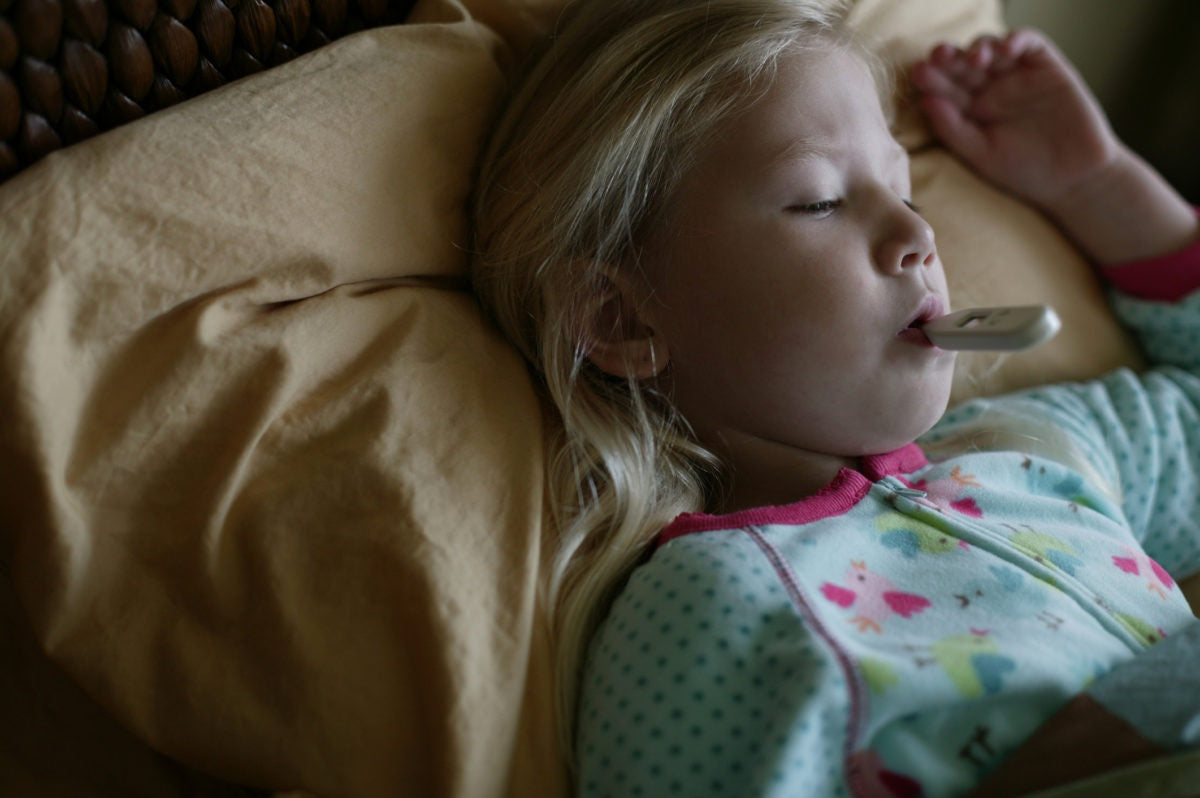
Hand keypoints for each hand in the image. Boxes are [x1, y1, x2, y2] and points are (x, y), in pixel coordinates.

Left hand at [912, 30, 1197, 263]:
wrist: (1073, 178)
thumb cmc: (1022, 170)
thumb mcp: (980, 154)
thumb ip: (952, 129)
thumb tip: (924, 101)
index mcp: (967, 109)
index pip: (944, 87)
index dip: (932, 78)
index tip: (919, 74)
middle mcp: (988, 88)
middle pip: (962, 64)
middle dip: (949, 58)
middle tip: (939, 57)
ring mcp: (1016, 75)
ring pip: (992, 49)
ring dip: (980, 47)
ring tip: (976, 59)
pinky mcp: (1046, 67)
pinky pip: (1029, 43)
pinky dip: (1016, 39)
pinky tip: (1005, 47)